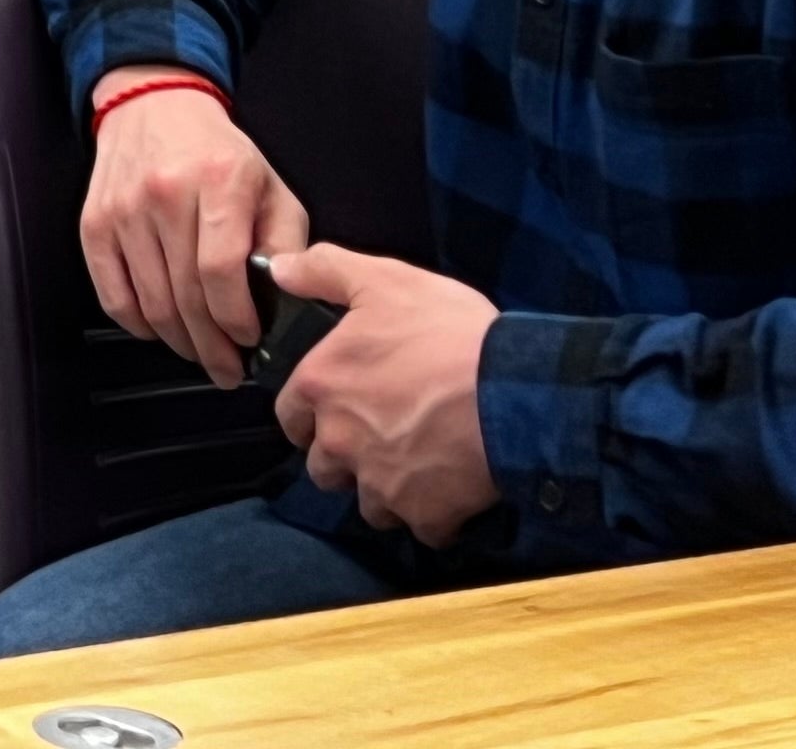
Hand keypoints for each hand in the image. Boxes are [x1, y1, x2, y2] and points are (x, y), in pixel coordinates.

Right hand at [79, 74, 307, 386]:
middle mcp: (165, 194)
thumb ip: (286, 242)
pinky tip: (161, 332)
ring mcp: (124, 210)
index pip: (222, 270)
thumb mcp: (270, 186)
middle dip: (211, 346)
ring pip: (150, 302)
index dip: (236, 318)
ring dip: (179, 342)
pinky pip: (112, 294)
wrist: (152, 105)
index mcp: (217, 181)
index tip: (249, 340)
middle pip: (186, 295)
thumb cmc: (217, 153)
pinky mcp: (94, 222)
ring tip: (200, 356)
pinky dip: (137, 324)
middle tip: (228, 370)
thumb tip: (284, 298)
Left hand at [269, 243, 501, 544]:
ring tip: (419, 461)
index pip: (289, 416)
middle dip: (345, 458)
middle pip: (323, 467)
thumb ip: (325, 271)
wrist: (516, 391)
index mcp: (322, 387)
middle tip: (382, 436)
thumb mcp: (385, 281)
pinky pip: (420, 526)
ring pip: (369, 503)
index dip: (310, 413)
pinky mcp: (425, 515)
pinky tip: (453, 485)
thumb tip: (279, 269)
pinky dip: (433, 513)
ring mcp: (381, 484)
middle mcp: (340, 442)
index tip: (337, 407)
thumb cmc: (448, 332)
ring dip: (387, 489)